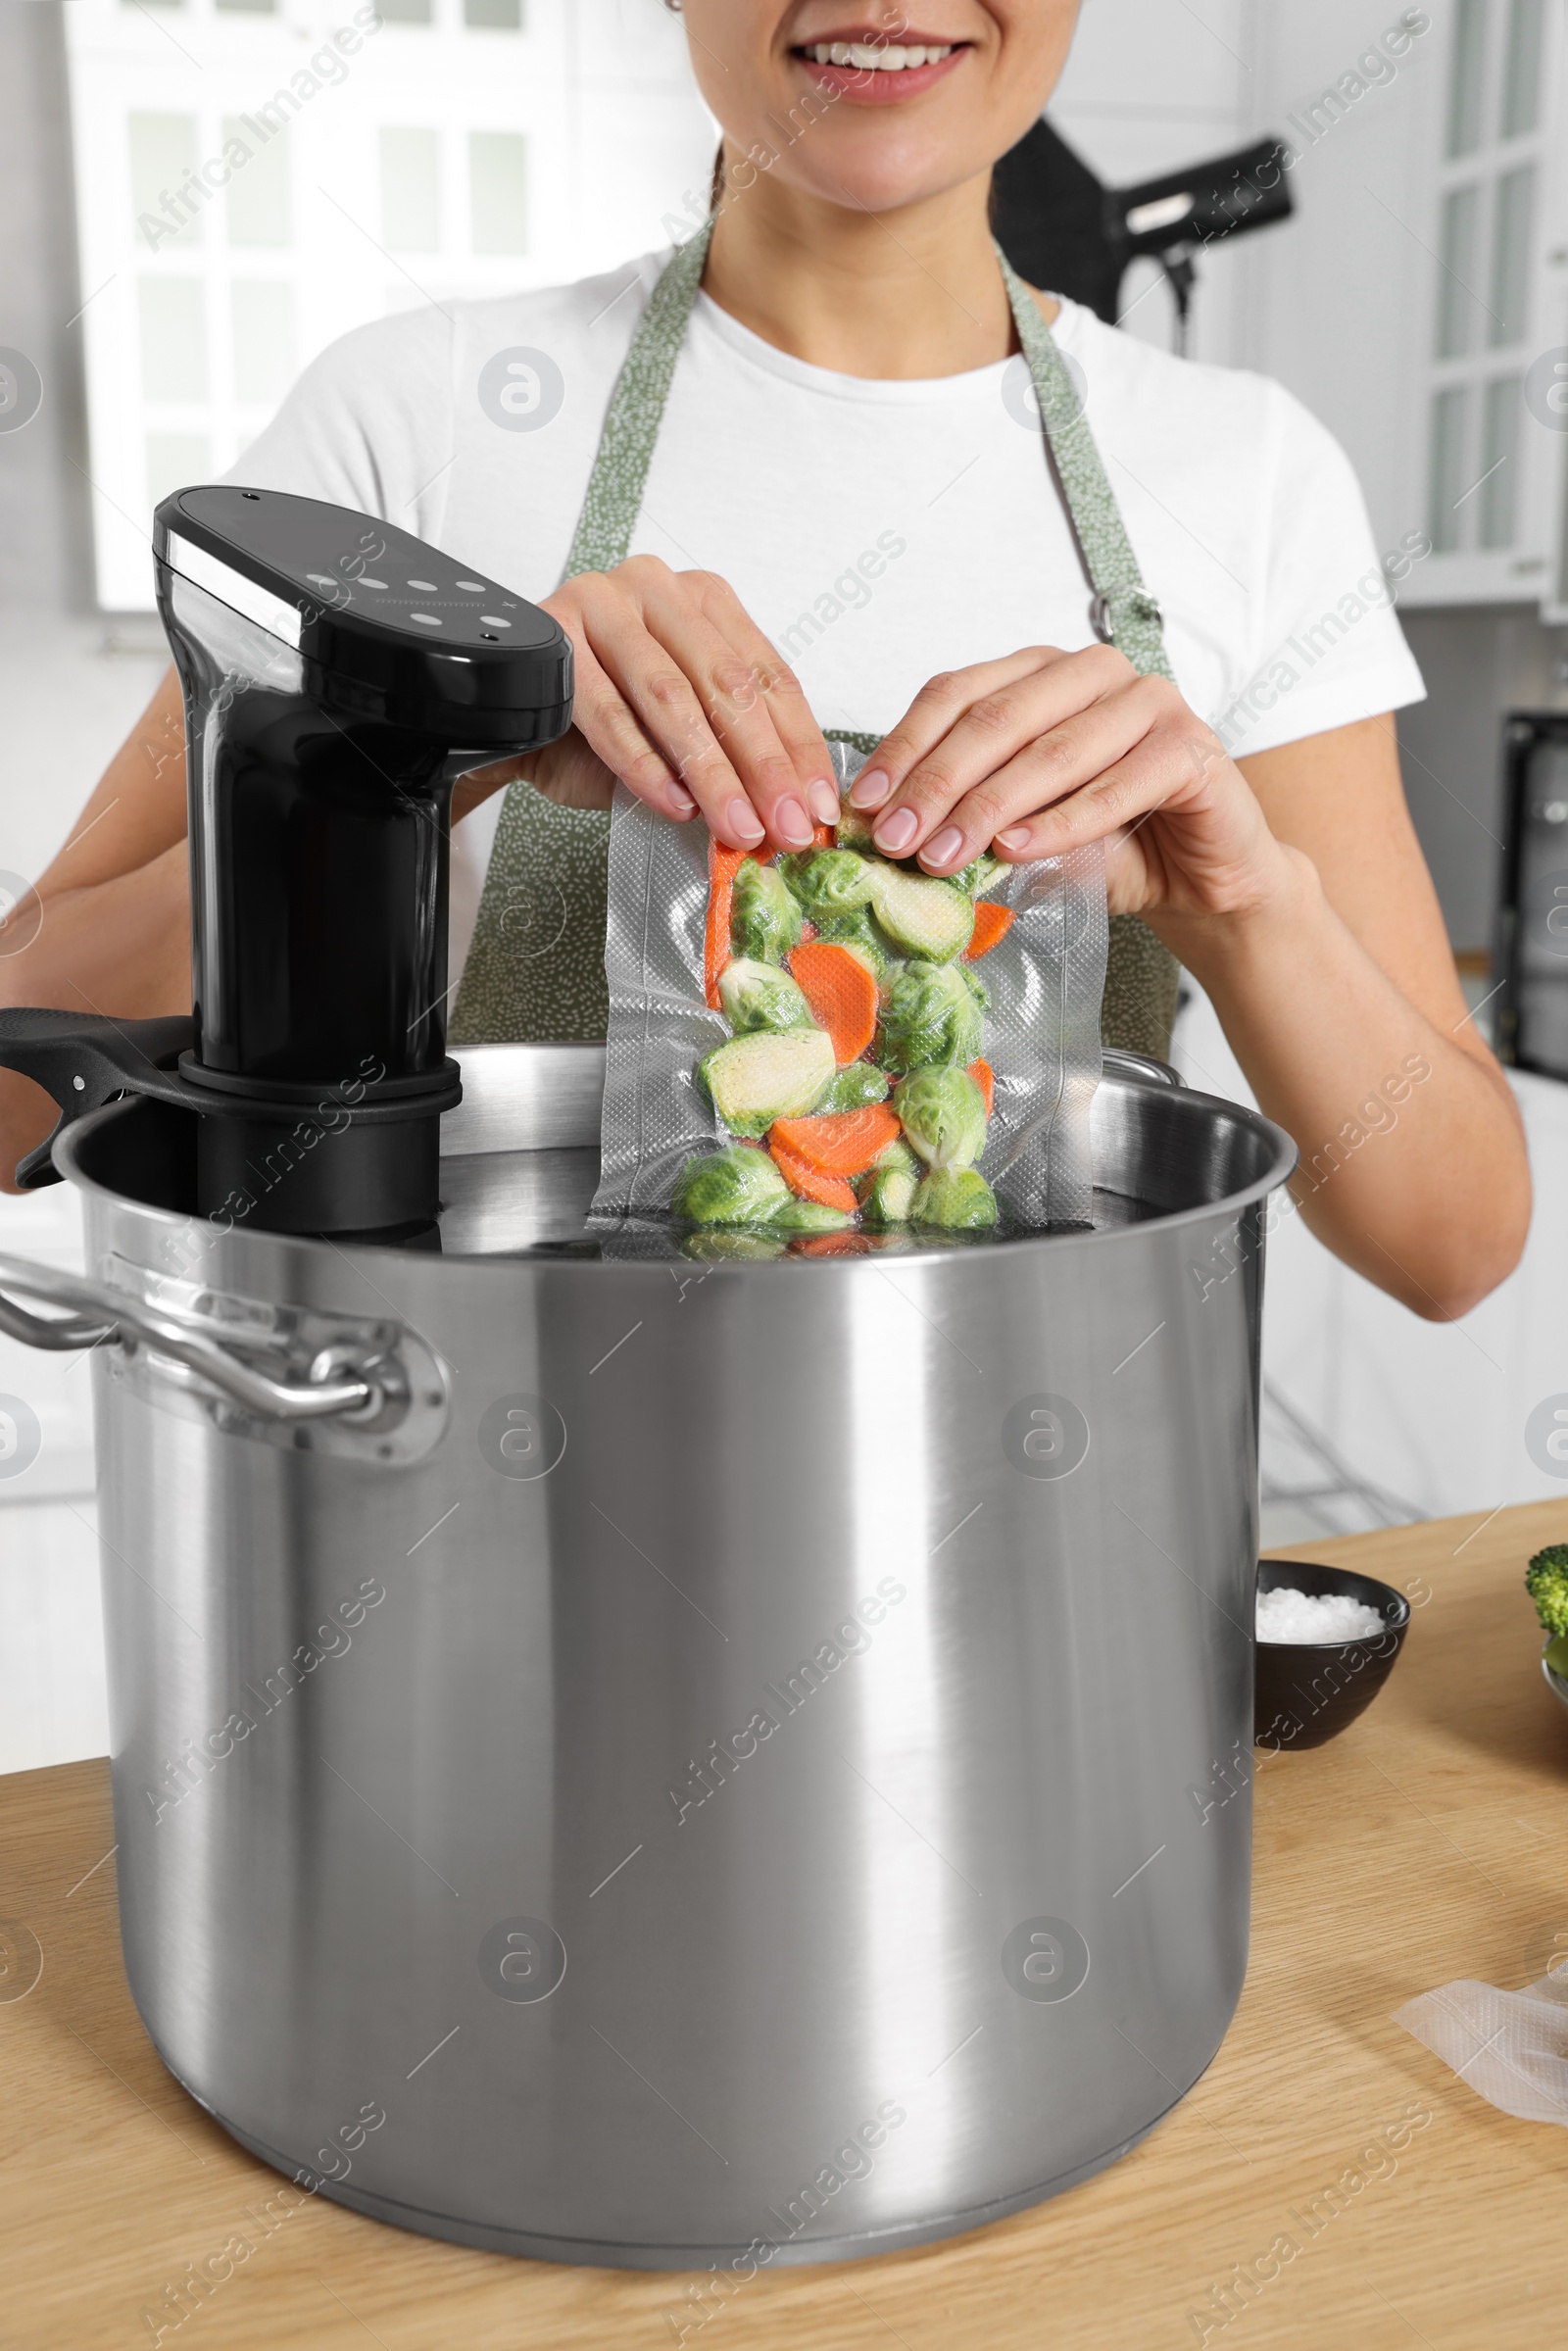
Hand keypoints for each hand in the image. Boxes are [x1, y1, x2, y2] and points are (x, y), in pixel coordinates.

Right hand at [453, 557, 836, 851]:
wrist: (513, 723)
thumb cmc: (601, 724)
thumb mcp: (683, 731)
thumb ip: (732, 751)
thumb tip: (791, 809)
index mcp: (705, 601)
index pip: (769, 675)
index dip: (798, 746)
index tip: (815, 805)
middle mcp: (657, 590)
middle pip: (726, 684)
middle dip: (762, 766)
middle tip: (784, 825)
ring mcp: (602, 604)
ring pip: (671, 698)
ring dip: (710, 773)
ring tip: (733, 825)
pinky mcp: (554, 634)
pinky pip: (608, 711)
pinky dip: (644, 766)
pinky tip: (671, 804)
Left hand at [847, 644, 1296, 925]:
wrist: (1200, 883)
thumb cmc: (1108, 847)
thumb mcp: (1021, 829)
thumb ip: (968, 816)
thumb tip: (887, 830)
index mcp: (1041, 674)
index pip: (957, 694)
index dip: (905, 749)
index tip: (864, 806)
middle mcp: (1093, 673)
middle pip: (996, 719)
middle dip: (937, 784)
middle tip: (895, 840)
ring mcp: (1148, 701)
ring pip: (1050, 750)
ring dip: (989, 807)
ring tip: (943, 856)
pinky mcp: (1190, 747)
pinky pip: (1114, 786)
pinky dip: (1061, 822)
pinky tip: (1016, 851)